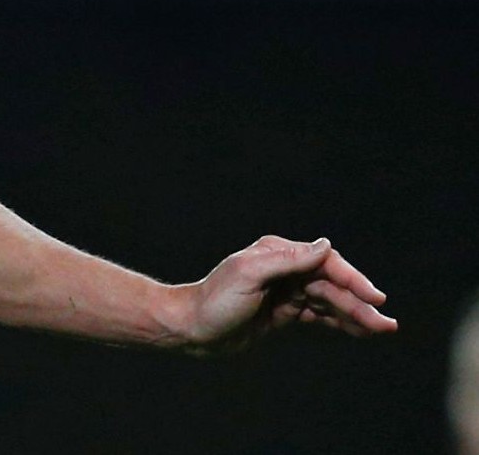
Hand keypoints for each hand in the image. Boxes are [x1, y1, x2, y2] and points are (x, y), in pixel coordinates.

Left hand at [176, 235, 396, 353]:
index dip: (353, 279)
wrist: (191, 328)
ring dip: (355, 315)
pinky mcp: (283, 311)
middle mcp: (284, 269)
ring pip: (329, 302)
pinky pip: (319, 315)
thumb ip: (288, 260)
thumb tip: (325, 244)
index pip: (325, 263)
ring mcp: (285, 291)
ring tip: (380, 331)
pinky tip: (358, 332)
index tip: (375, 298)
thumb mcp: (249, 275)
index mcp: (277, 254)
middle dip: (360, 304)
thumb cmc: (215, 300)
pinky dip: (339, 322)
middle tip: (387, 325)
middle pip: (332, 285)